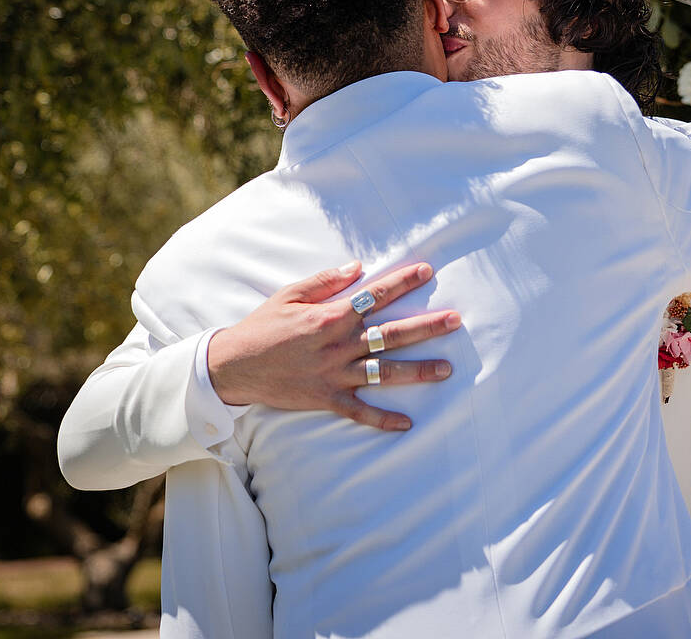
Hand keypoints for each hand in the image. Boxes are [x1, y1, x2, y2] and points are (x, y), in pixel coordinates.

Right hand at [206, 261, 458, 429]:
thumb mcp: (290, 295)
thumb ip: (325, 281)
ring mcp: (335, 373)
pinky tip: (407, 423)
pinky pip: (360, 412)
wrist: (234, 366)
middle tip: (456, 320)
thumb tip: (358, 267)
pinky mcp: (327, 399)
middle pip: (392, 333)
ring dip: (418, 371)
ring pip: (385, 372)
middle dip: (427, 326)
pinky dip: (383, 420)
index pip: (375, 295)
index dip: (403, 282)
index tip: (428, 271)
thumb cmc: (263, 326)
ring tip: (447, 368)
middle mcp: (339, 344)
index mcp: (331, 315)